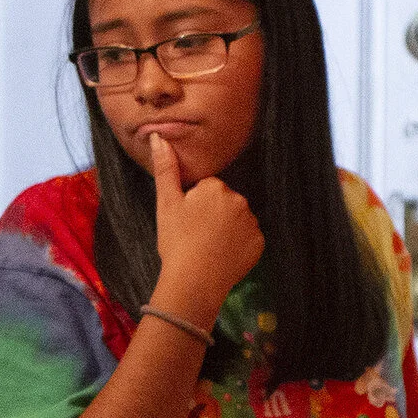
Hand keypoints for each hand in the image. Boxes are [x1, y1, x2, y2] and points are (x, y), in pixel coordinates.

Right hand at [148, 132, 262, 324]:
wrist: (194, 281)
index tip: (186, 221)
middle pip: (224, 202)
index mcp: (216, 187)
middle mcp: (239, 200)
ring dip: (226, 228)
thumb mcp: (166, 203)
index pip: (207, 188)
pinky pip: (247, 238)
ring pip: (236, 219)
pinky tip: (222, 255)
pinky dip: (237, 245)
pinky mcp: (259, 244)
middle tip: (195, 234)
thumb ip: (165, 168)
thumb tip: (158, 136)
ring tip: (208, 246)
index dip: (194, 204)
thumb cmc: (176, 241)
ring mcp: (252, 223)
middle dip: (212, 213)